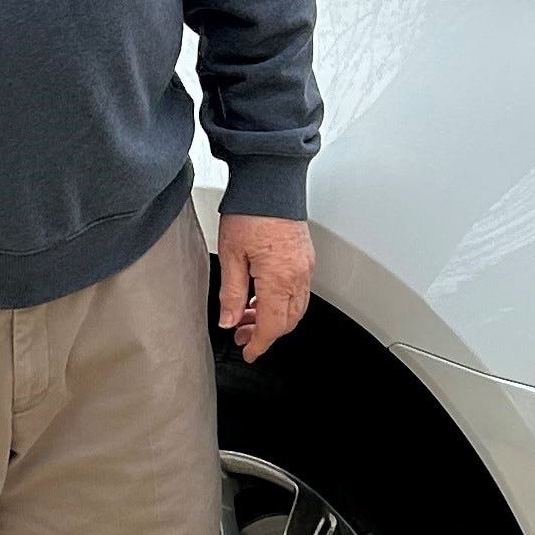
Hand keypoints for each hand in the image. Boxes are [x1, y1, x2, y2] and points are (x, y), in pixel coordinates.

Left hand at [215, 214, 312, 362]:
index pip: (272, 326)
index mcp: (279, 279)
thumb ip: (231, 293)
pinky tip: (262, 297)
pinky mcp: (305, 256)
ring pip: (295, 307)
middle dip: (265, 333)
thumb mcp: (231, 254)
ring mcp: (305, 266)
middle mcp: (298, 275)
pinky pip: (298, 290)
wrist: (270, 181)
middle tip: (242, 335)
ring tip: (248, 316)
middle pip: (287, 321)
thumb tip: (229, 320)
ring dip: (274, 318)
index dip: (259, 344)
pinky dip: (282, 301)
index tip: (248, 352)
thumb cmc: (251, 210)